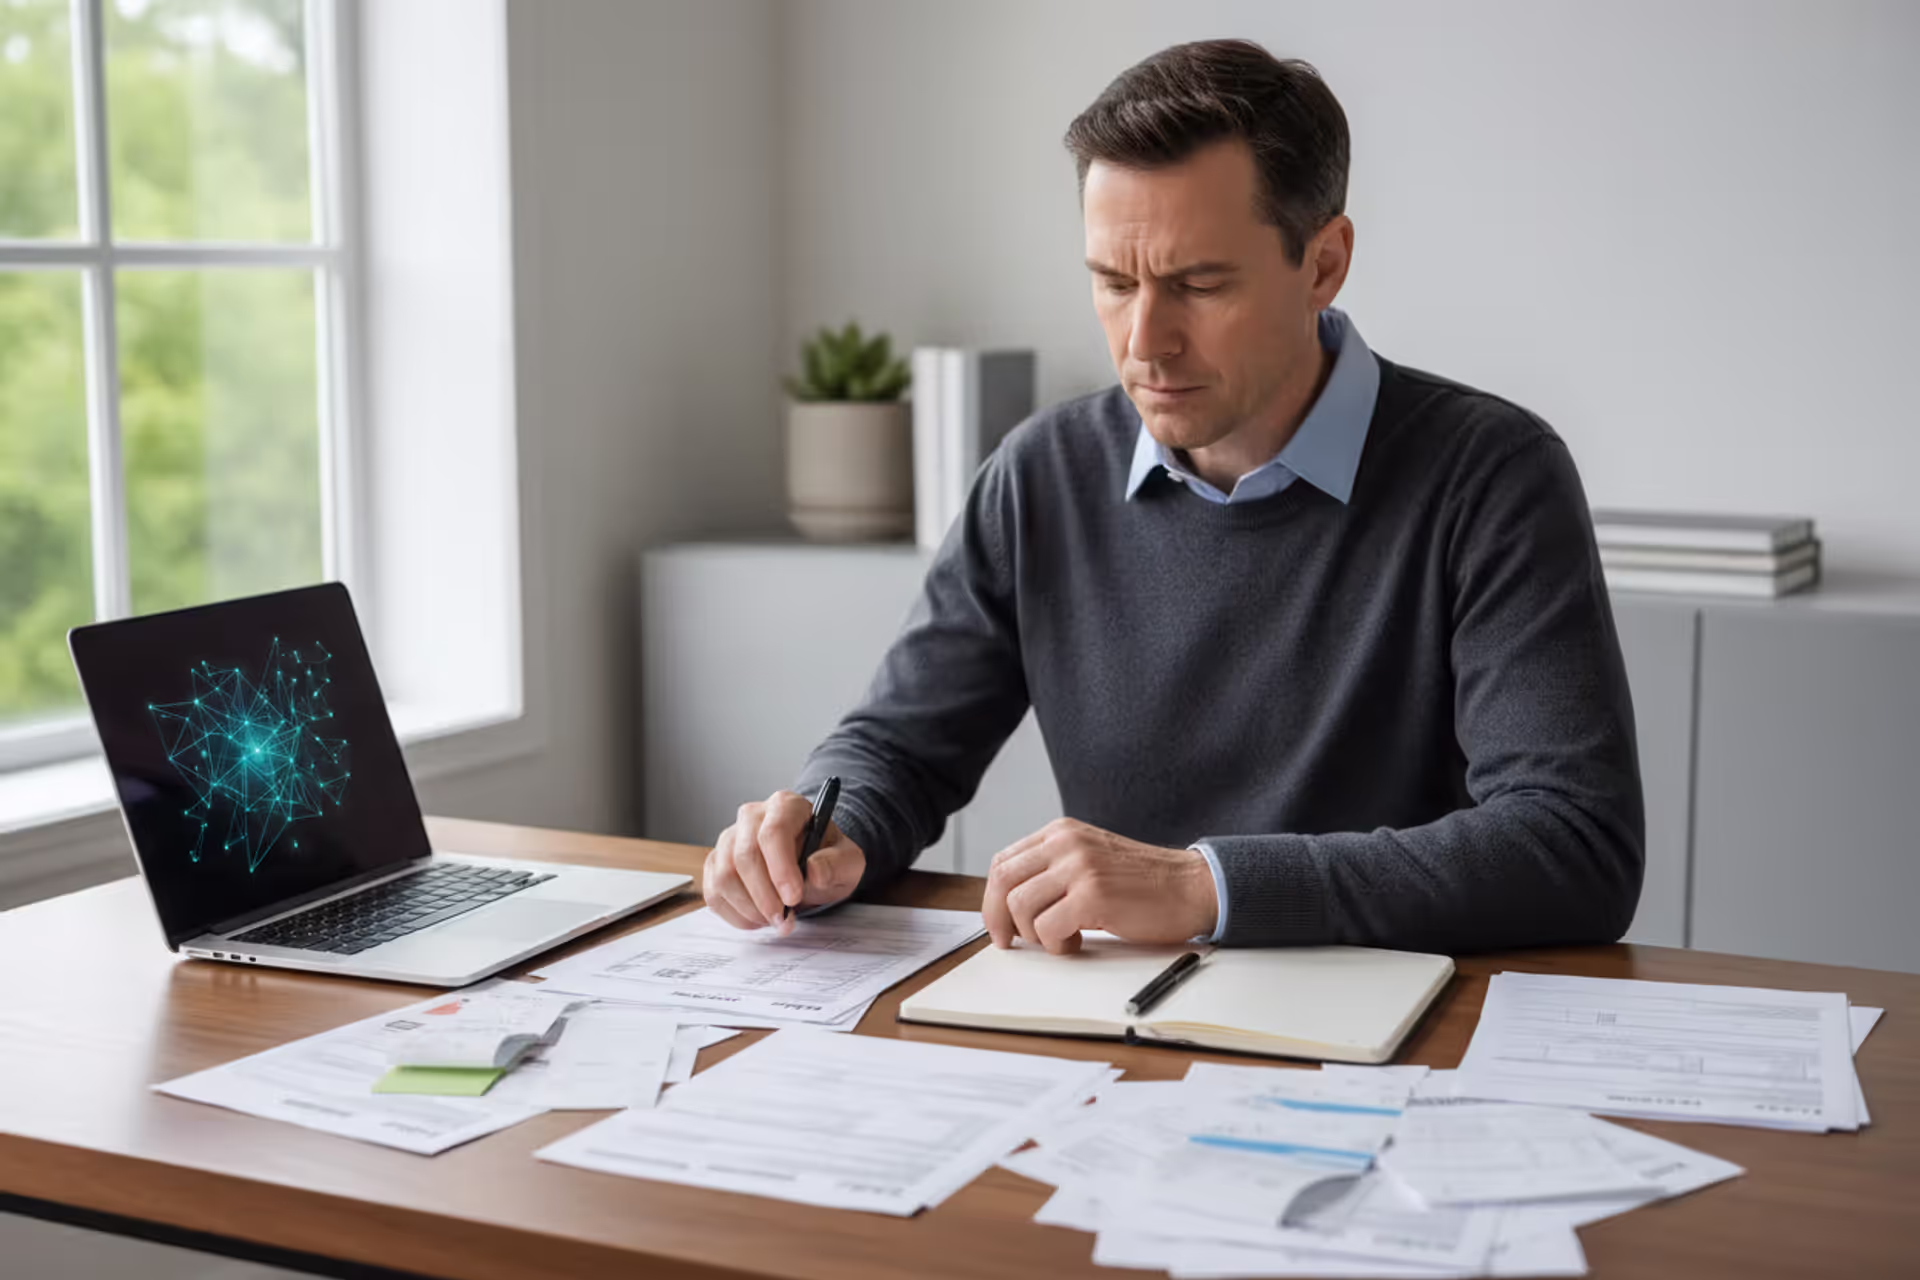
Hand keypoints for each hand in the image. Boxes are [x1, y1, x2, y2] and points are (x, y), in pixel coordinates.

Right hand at [704, 790, 866, 935]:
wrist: (813, 865)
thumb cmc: (827, 858)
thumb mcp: (848, 862)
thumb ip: (837, 864)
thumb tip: (814, 871)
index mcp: (786, 805)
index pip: (773, 832)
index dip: (781, 868)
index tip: (794, 898)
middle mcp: (752, 816)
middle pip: (745, 855)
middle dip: (764, 896)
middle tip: (784, 920)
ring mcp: (730, 838)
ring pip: (725, 875)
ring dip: (749, 908)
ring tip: (774, 920)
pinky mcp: (717, 862)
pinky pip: (713, 892)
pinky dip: (735, 914)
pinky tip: (758, 918)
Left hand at [982, 818, 1217, 953]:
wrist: (1191, 887)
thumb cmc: (1143, 883)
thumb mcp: (1090, 861)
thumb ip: (1053, 872)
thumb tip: (1011, 905)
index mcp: (1061, 833)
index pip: (1003, 861)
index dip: (992, 897)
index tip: (999, 923)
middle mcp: (1066, 844)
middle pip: (1002, 880)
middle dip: (997, 918)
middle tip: (1010, 941)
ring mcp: (1079, 867)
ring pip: (1020, 906)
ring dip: (1033, 934)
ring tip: (1061, 939)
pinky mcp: (1093, 894)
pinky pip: (1047, 927)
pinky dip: (1056, 945)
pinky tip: (1078, 942)